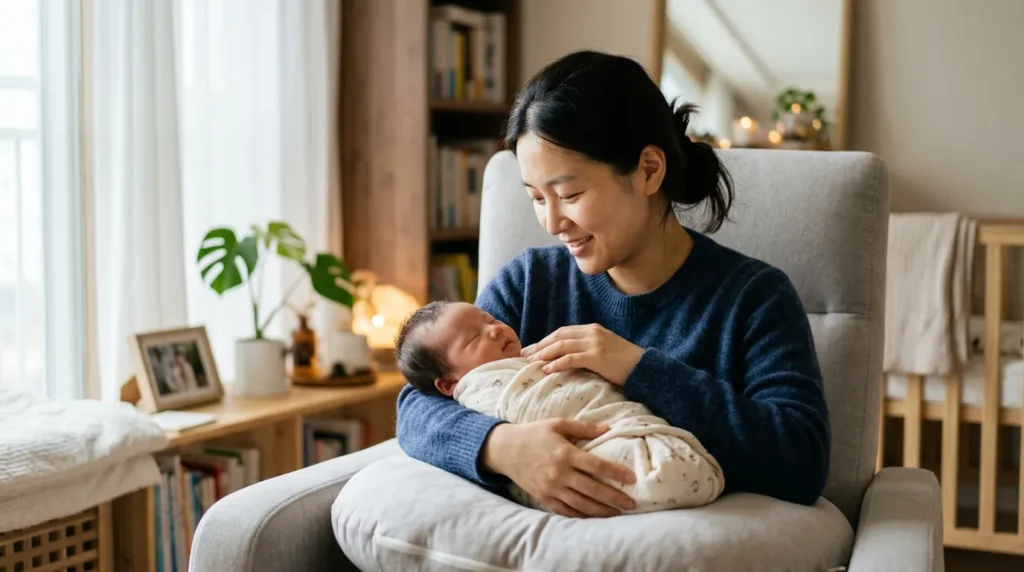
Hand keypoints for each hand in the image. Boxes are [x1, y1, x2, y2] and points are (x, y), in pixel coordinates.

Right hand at [483, 419, 636, 517]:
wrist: (505, 450)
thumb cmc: (533, 434)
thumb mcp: (557, 424)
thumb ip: (584, 427)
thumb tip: (608, 428)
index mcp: (565, 453)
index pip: (596, 466)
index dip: (616, 473)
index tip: (632, 478)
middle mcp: (559, 474)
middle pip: (592, 489)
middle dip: (614, 498)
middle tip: (631, 503)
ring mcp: (551, 488)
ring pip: (581, 504)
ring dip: (601, 511)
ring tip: (618, 513)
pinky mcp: (544, 498)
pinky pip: (566, 511)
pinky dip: (581, 516)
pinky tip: (594, 517)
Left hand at [521, 324, 643, 384]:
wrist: (645, 368)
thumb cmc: (625, 363)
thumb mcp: (605, 349)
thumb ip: (588, 348)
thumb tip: (568, 357)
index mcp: (592, 329)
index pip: (562, 332)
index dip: (545, 340)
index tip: (532, 348)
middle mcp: (591, 332)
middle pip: (558, 336)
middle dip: (540, 346)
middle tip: (525, 355)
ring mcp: (594, 343)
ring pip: (561, 346)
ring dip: (544, 354)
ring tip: (531, 362)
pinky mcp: (597, 357)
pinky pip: (571, 358)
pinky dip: (556, 363)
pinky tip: (547, 369)